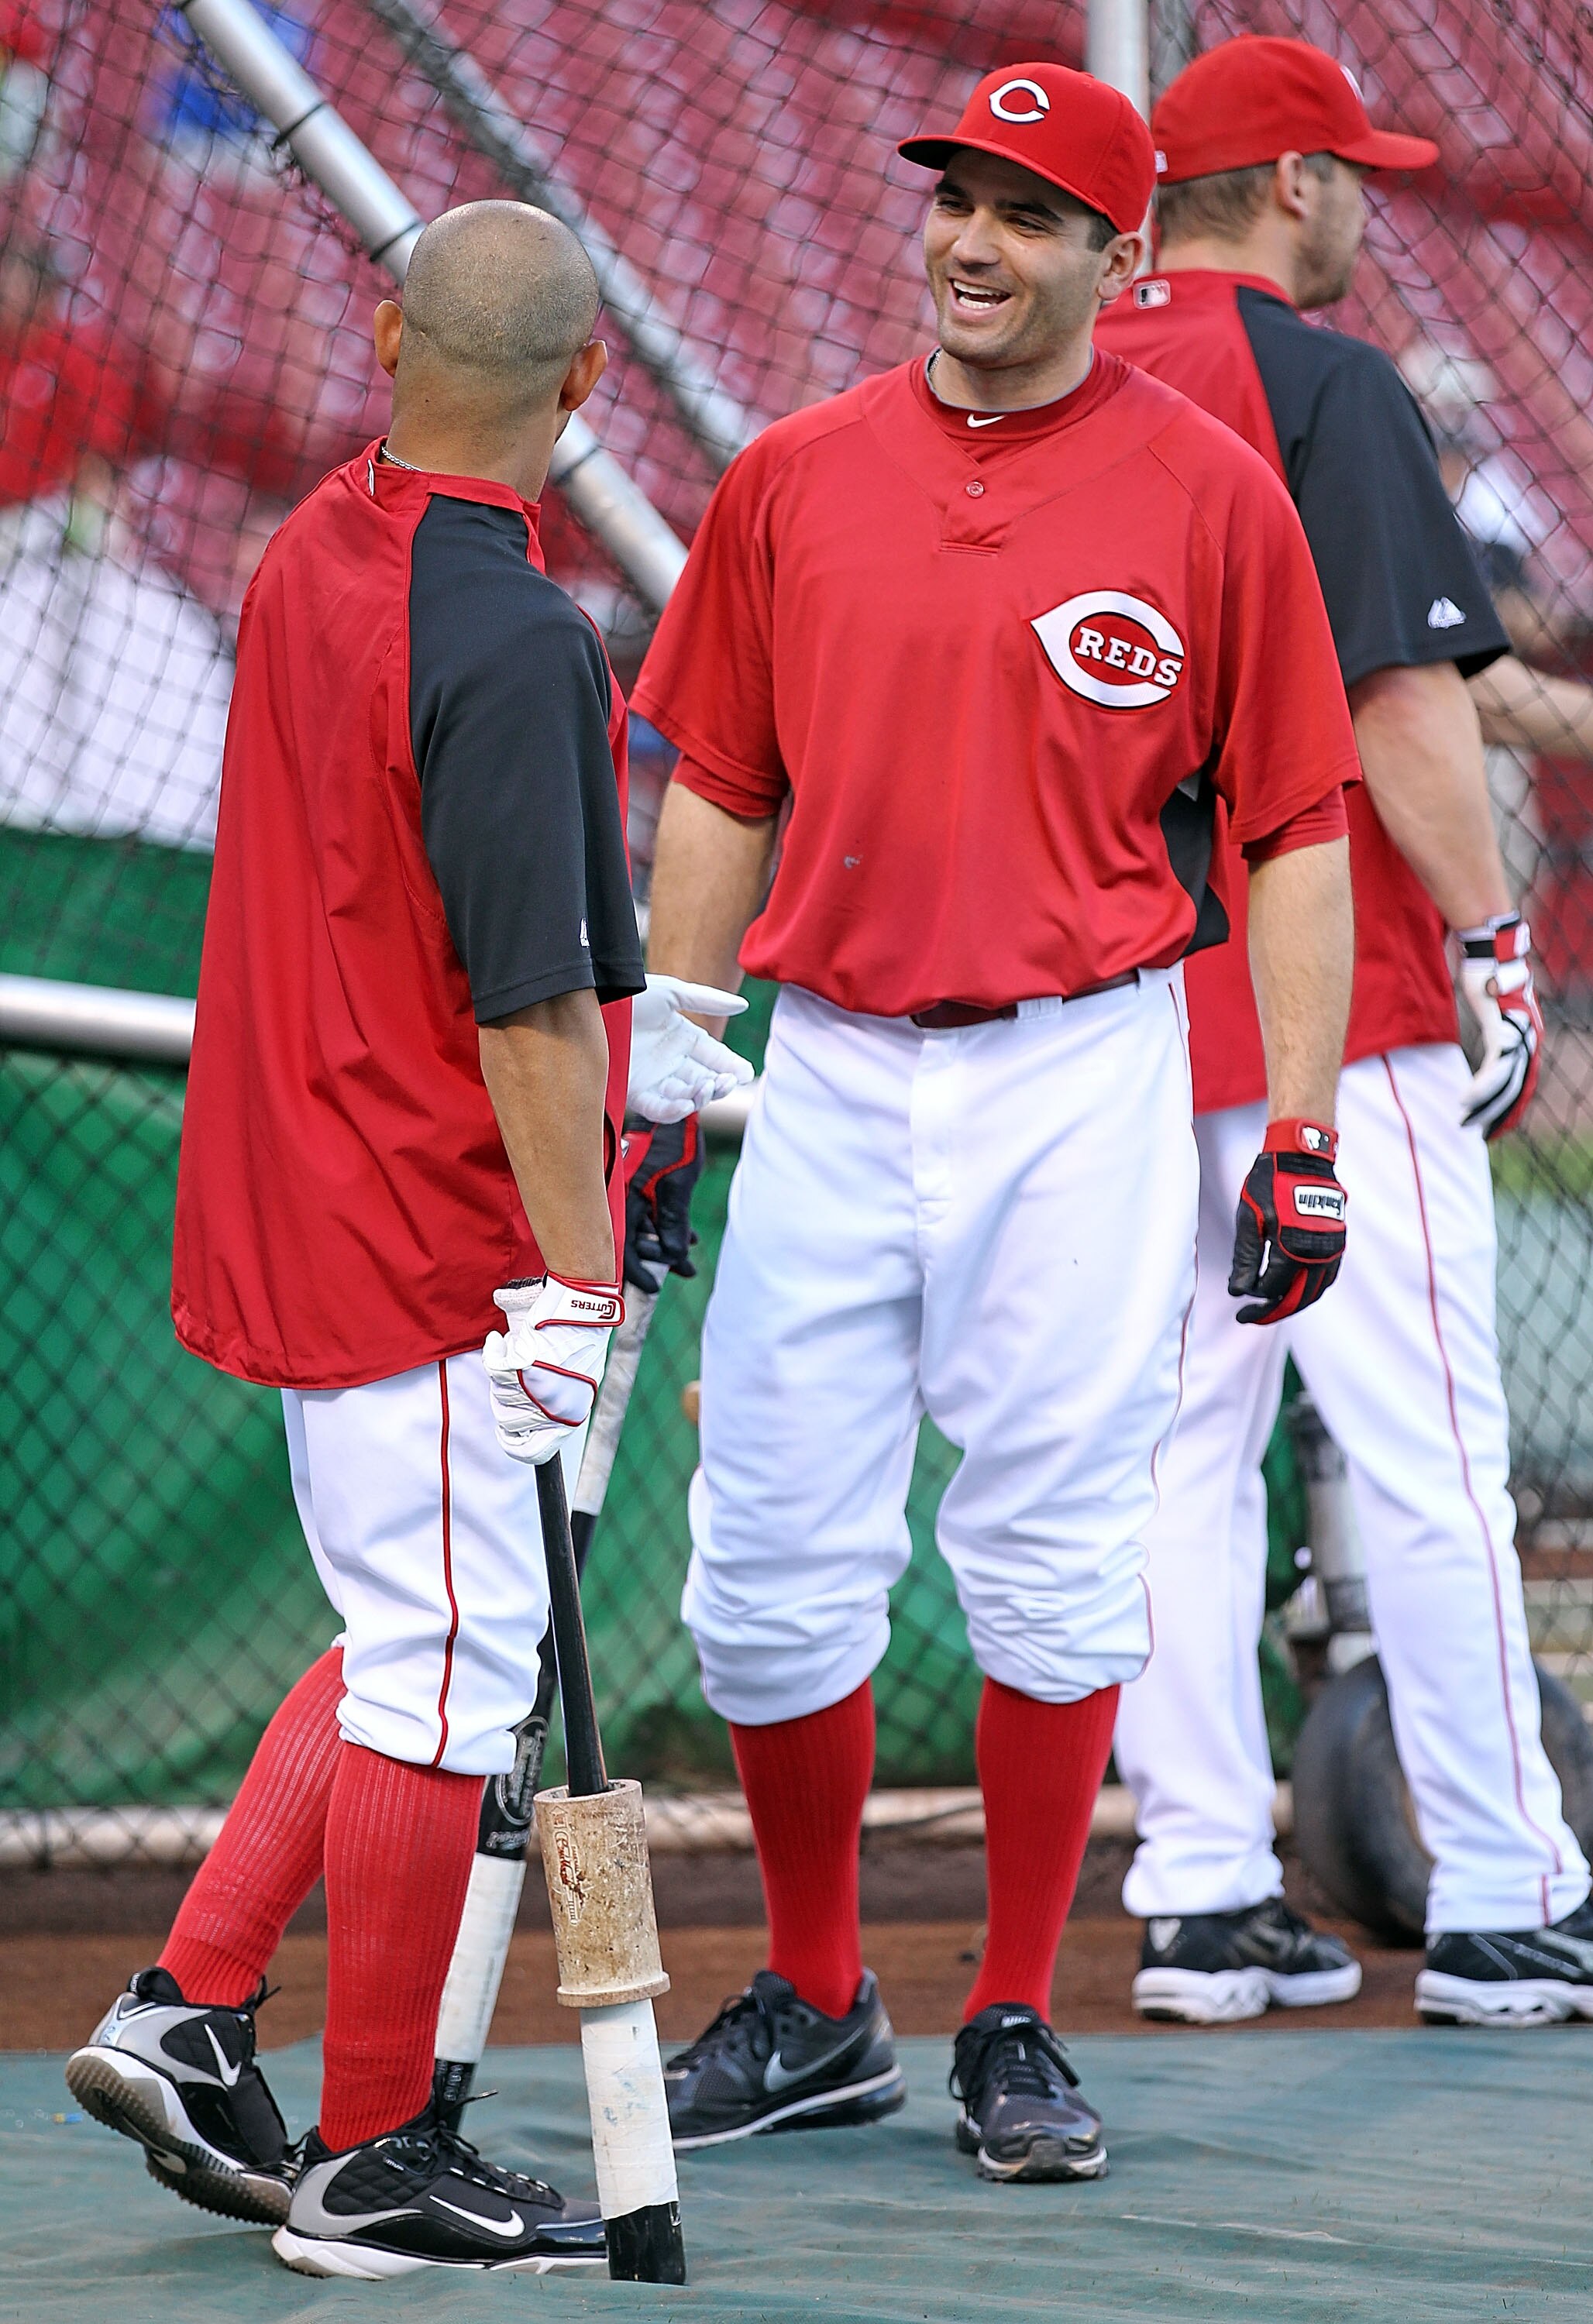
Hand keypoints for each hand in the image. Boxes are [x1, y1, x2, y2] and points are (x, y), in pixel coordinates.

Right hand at [482, 1274, 622, 1463]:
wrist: (582, 1309)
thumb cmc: (581, 1339)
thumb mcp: (577, 1382)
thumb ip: (555, 1405)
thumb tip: (530, 1421)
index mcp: (570, 1416)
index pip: (534, 1452)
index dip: (513, 1445)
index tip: (504, 1433)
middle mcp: (553, 1408)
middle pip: (507, 1420)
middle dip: (503, 1398)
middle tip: (512, 1376)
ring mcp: (538, 1389)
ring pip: (499, 1392)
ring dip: (503, 1371)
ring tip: (518, 1349)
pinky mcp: (524, 1367)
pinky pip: (493, 1368)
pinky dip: (492, 1352)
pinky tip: (498, 1341)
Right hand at [623, 1113, 702, 1292]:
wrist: (672, 1108)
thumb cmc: (674, 1144)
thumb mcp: (678, 1188)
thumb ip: (674, 1223)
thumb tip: (674, 1256)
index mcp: (621, 1202)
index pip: (621, 1250)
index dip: (637, 1273)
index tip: (653, 1288)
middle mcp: (618, 1199)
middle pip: (631, 1242)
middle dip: (659, 1259)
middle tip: (685, 1270)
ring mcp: (627, 1190)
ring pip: (642, 1227)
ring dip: (665, 1243)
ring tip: (690, 1256)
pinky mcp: (637, 1183)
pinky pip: (647, 1211)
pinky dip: (665, 1224)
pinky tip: (688, 1234)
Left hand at [627, 973, 752, 1123]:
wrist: (590, 1007)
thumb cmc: (629, 995)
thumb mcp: (671, 993)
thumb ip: (708, 1001)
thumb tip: (744, 1005)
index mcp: (682, 1038)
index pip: (715, 1057)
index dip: (732, 1066)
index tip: (745, 1073)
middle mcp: (671, 1061)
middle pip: (705, 1081)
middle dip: (720, 1085)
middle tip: (726, 1082)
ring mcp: (654, 1078)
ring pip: (687, 1098)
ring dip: (701, 1097)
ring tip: (706, 1088)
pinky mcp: (634, 1092)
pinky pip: (660, 1109)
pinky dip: (675, 1111)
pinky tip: (685, 1105)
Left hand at [1230, 1120, 1346, 1326]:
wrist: (1302, 1157)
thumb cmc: (1271, 1184)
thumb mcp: (1249, 1219)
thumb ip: (1245, 1257)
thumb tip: (1238, 1291)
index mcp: (1292, 1248)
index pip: (1273, 1290)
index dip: (1256, 1305)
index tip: (1239, 1309)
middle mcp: (1317, 1253)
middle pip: (1297, 1298)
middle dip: (1274, 1312)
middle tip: (1252, 1318)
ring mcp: (1332, 1248)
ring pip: (1315, 1291)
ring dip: (1294, 1304)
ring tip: (1272, 1308)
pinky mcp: (1338, 1242)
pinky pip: (1327, 1276)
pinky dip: (1312, 1289)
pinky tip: (1296, 1290)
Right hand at [1458, 913, 1541, 1138]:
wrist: (1489, 946)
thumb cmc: (1486, 974)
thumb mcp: (1490, 1008)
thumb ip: (1493, 1027)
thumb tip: (1489, 1039)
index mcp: (1527, 1035)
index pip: (1523, 1080)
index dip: (1510, 1105)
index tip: (1495, 1123)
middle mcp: (1529, 1037)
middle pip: (1519, 1088)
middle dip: (1501, 1115)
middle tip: (1484, 1135)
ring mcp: (1517, 1033)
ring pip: (1507, 1083)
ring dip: (1486, 1107)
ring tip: (1469, 1123)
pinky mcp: (1502, 1029)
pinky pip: (1494, 1067)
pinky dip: (1480, 1087)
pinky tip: (1465, 1101)